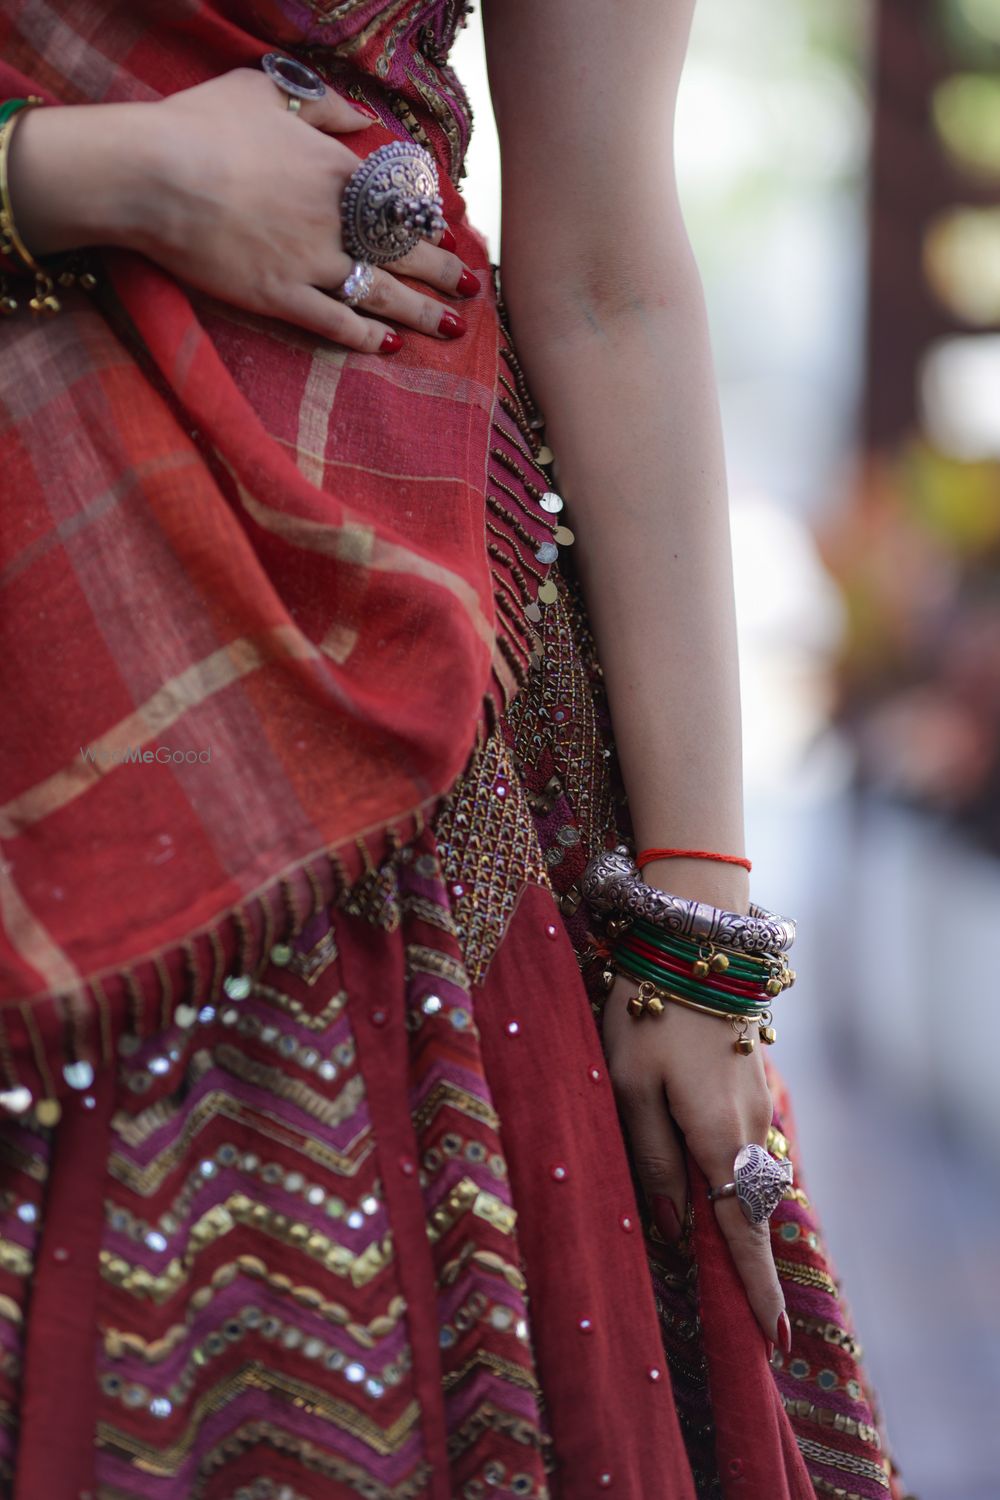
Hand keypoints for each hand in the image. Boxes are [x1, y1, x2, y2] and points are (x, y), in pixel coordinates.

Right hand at [10, 69, 477, 353]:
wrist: (153, 172)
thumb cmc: (201, 124)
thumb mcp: (266, 91)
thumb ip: (321, 104)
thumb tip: (360, 117)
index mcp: (335, 168)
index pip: (394, 199)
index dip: (423, 221)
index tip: (445, 235)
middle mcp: (335, 220)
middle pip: (403, 250)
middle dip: (443, 271)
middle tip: (472, 289)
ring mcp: (310, 262)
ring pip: (381, 292)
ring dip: (420, 312)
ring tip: (449, 328)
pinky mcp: (280, 297)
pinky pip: (334, 323)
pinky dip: (364, 337)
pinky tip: (387, 346)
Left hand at [603, 973, 787, 1354]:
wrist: (696, 939)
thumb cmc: (647, 1012)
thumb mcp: (628, 1089)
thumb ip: (651, 1161)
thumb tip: (674, 1227)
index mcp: (718, 1138)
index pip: (741, 1232)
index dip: (756, 1289)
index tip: (773, 1342)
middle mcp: (751, 1127)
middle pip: (752, 1211)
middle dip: (752, 1265)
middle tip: (754, 1320)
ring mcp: (758, 1100)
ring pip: (751, 1175)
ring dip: (741, 1216)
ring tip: (730, 1262)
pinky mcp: (752, 1078)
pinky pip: (748, 1143)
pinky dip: (738, 1174)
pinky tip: (718, 1183)